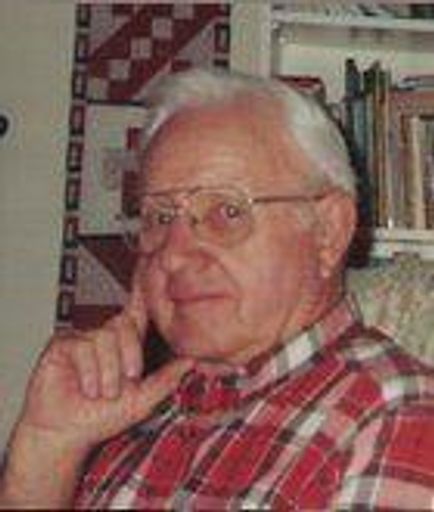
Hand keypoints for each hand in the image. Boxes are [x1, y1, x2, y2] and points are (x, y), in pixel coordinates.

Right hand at [15, 272, 190, 451]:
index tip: (149, 269)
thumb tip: (191, 361)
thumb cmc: (101, 418)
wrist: (66, 435)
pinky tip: (86, 388)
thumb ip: (166, 379)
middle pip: (124, 324)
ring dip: (107, 370)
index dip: (141, 293)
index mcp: (124, 346)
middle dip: (129, 355)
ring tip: (102, 392)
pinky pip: (83, 346)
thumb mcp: (142, 400)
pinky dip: (89, 371)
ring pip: (104, 337)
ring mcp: (82, 339)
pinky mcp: (62, 344)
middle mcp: (104, 337)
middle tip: (128, 380)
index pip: (136, 314)